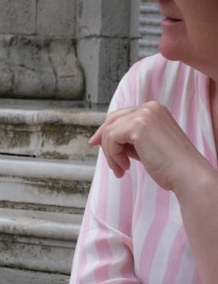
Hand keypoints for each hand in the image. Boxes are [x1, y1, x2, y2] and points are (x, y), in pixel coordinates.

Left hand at [90, 102, 210, 192]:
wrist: (187, 175)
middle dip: (105, 142)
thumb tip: (103, 138)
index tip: (96, 144)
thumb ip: (129, 137)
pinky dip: (113, 155)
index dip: (106, 131)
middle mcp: (149, 107)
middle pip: (112, 120)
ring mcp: (144, 114)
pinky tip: (125, 167)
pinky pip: (111, 139)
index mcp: (154, 110)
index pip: (121, 116)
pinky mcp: (138, 125)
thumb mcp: (147, 145)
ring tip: (121, 169)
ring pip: (109, 131)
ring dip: (111, 154)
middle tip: (110, 163)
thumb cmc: (170, 166)